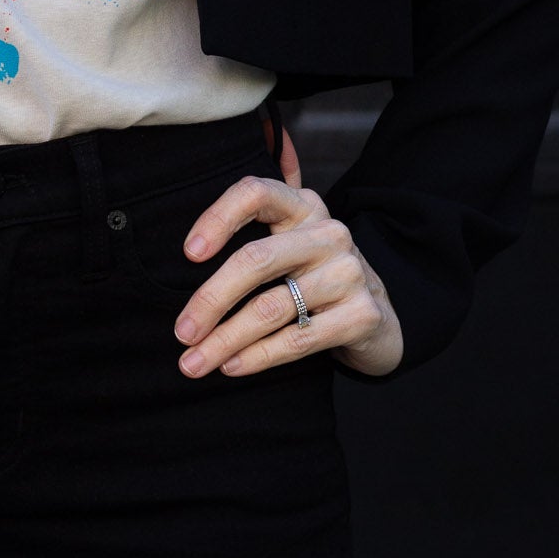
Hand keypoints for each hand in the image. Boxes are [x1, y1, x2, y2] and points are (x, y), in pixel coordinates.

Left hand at [170, 125, 404, 380]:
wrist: (377, 314)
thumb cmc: (312, 272)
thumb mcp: (289, 236)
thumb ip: (254, 212)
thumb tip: (209, 194)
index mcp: (302, 205)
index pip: (255, 191)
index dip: (218, 217)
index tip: (187, 253)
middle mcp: (328, 231)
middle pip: (255, 260)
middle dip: (209, 299)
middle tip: (180, 332)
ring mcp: (349, 271)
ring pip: (272, 307)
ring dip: (226, 339)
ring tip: (194, 362)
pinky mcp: (363, 313)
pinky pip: (298, 338)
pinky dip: (258, 356)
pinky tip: (232, 366)